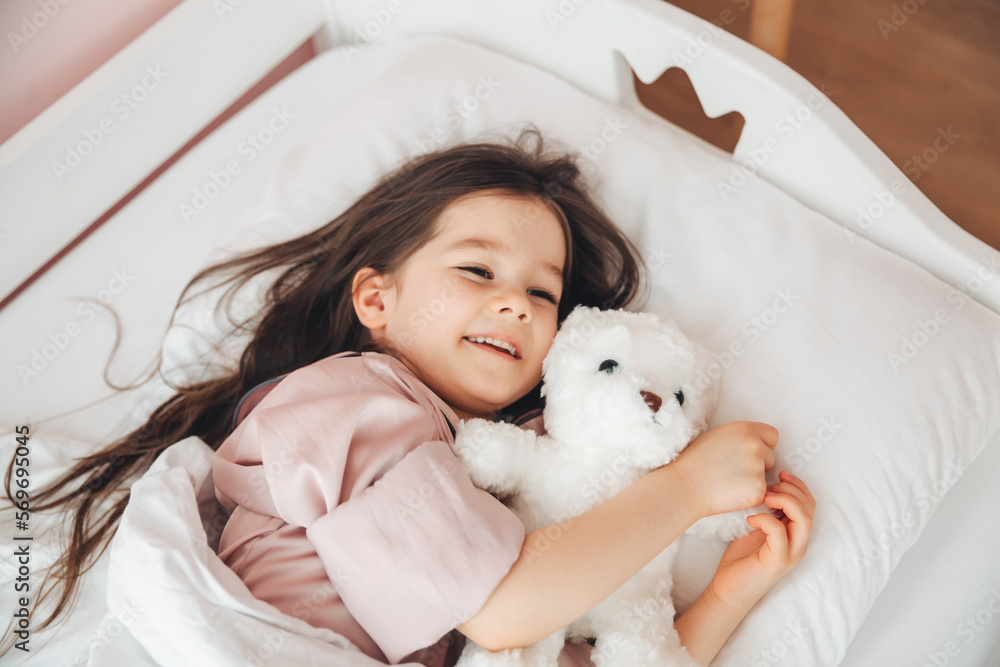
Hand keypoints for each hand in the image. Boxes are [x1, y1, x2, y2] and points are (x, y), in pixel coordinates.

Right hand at [673, 421, 777, 517]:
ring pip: (765, 476)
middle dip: (759, 465)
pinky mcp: (758, 489)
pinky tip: (730, 493)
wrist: (685, 485)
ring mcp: (758, 468)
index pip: (772, 435)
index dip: (764, 445)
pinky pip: (761, 493)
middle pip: (771, 457)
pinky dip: (749, 496)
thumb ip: (740, 437)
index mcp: (745, 429)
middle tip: (734, 471)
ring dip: (753, 481)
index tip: (752, 454)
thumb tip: (755, 444)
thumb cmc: (695, 462)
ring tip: (728, 482)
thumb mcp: (718, 436)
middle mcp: (755, 445)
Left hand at [706, 470, 815, 611]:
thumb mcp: (756, 527)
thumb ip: (767, 511)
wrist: (728, 589)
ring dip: (784, 500)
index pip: (810, 504)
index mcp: (796, 535)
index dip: (798, 485)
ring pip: (803, 519)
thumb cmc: (741, 558)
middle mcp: (799, 544)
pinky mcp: (777, 561)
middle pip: (810, 508)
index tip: (779, 474)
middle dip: (791, 489)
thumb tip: (764, 485)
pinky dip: (765, 518)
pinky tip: (750, 518)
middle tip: (769, 486)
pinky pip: (779, 532)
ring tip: (763, 497)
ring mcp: (790, 554)